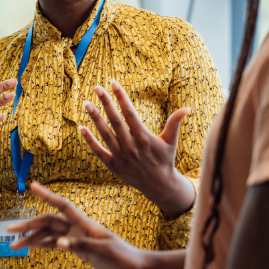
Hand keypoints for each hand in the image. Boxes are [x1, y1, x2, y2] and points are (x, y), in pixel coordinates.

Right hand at [8, 182, 145, 268]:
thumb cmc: (123, 258)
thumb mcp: (103, 251)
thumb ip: (80, 245)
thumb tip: (58, 243)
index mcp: (84, 224)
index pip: (62, 205)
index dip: (47, 195)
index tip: (32, 186)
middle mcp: (77, 228)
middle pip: (48, 221)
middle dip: (29, 224)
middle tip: (10, 229)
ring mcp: (76, 238)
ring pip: (48, 234)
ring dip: (31, 238)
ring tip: (14, 246)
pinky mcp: (77, 249)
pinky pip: (54, 244)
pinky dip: (41, 245)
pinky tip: (31, 247)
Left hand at [81, 81, 194, 218]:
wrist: (159, 185)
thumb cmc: (165, 159)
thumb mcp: (171, 141)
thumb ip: (175, 123)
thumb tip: (187, 108)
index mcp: (144, 137)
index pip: (130, 112)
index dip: (121, 97)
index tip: (113, 83)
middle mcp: (131, 146)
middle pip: (115, 121)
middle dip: (106, 103)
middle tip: (97, 87)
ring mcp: (121, 156)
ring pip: (105, 134)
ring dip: (95, 118)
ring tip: (87, 103)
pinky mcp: (113, 166)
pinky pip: (99, 151)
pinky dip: (89, 141)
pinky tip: (81, 128)